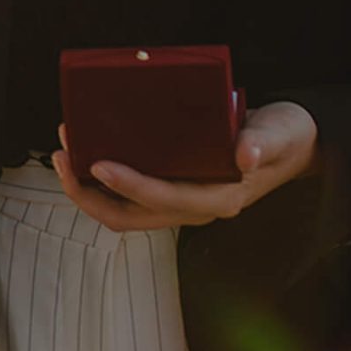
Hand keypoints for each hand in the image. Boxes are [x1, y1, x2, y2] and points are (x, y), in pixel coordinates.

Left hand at [49, 101, 321, 231]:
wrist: (288, 145)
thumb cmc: (283, 136)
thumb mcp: (281, 133)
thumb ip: (263, 142)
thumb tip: (245, 153)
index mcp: (220, 198)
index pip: (167, 200)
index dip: (131, 185)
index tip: (99, 164)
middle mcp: (195, 208)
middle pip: (131, 217)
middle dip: (89, 193)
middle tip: (61, 156)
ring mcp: (180, 203)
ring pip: (122, 212)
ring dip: (87, 189)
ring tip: (63, 153)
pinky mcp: (171, 191)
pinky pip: (127, 198)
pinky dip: (99, 181)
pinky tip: (83, 153)